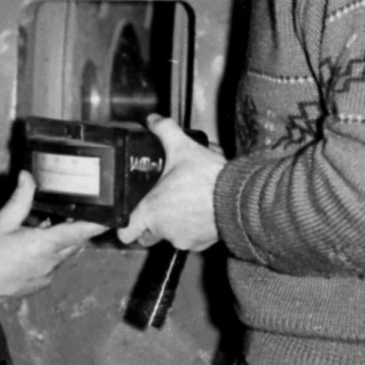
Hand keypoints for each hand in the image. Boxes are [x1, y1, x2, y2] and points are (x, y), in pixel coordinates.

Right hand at [0, 171, 105, 299]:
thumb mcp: (0, 222)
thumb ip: (19, 199)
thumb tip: (28, 177)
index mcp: (43, 245)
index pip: (78, 232)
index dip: (96, 225)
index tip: (112, 219)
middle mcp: (50, 262)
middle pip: (75, 243)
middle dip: (75, 228)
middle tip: (70, 213)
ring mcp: (47, 275)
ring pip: (64, 254)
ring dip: (59, 241)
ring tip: (41, 228)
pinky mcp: (41, 283)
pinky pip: (53, 265)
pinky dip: (49, 254)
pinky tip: (30, 248)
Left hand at [117, 114, 225, 250]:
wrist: (239, 197)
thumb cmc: (208, 179)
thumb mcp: (183, 147)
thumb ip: (164, 130)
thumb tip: (153, 120)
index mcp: (151, 212)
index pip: (125, 233)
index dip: (125, 224)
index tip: (130, 216)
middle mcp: (164, 230)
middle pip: (148, 234)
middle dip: (152, 220)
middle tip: (160, 202)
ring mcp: (183, 240)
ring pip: (170, 234)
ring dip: (174, 222)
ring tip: (184, 200)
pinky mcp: (201, 244)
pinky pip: (191, 238)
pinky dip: (193, 227)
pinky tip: (200, 209)